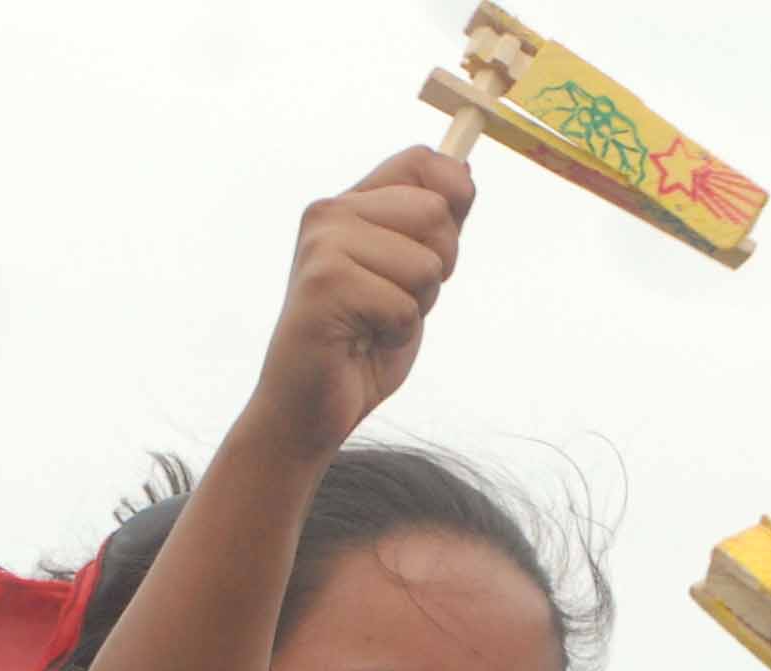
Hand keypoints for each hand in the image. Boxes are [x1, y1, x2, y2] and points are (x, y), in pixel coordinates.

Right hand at [239, 151, 472, 460]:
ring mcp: (323, 248)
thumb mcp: (407, 277)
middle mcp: (330, 214)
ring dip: (416, 306)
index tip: (439, 243)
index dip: (452, 195)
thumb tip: (463, 172)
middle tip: (397, 300)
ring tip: (377, 323)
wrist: (306, 410)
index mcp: (348, 205)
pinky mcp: (324, 287)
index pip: (420, 161)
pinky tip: (364, 341)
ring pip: (426, 263)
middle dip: (438, 268)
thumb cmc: (359, 346)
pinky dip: (396, 335)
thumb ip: (430, 228)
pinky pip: (404, 306)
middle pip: (434, 212)